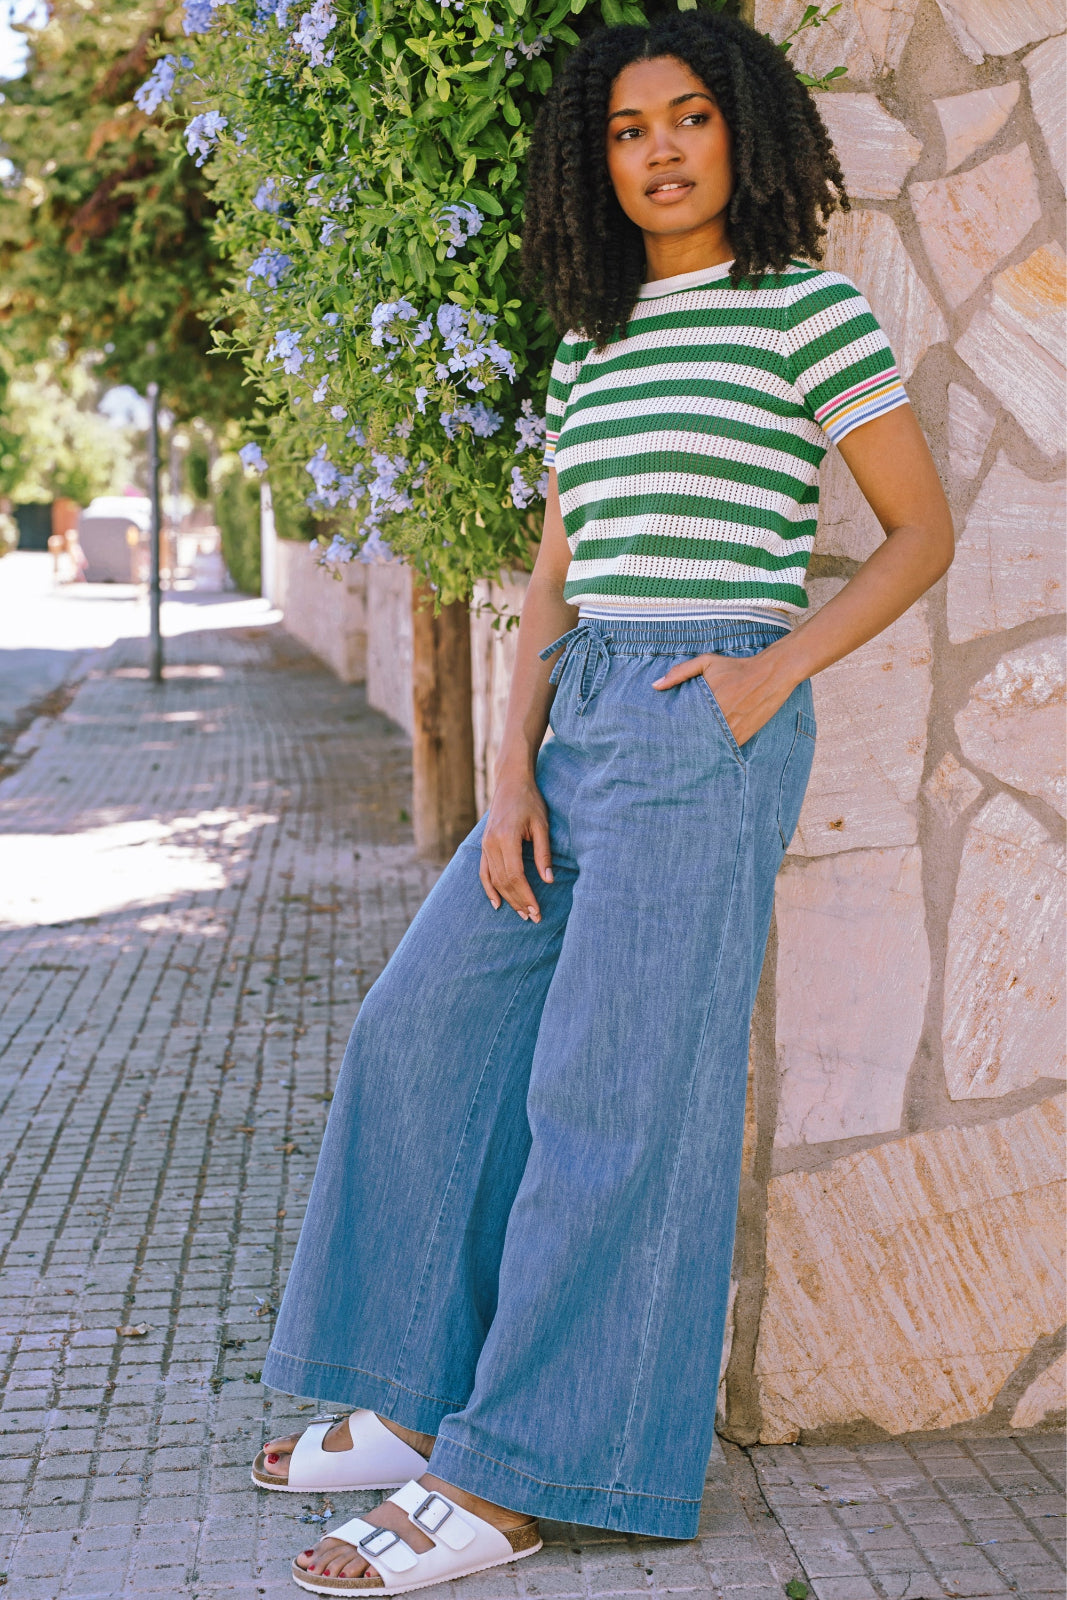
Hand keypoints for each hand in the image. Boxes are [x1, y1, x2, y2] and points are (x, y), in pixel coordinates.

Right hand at [480, 771, 553, 921]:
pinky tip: (497, 904)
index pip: (515, 875)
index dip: (526, 895)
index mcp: (506, 838)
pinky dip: (489, 889)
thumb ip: (544, 853)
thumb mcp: (542, 825)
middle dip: (519, 902)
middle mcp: (491, 844)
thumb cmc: (530, 801)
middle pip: (504, 881)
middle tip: (532, 918)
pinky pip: (483, 872)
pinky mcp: (483, 845)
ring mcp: (485, 845)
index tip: (537, 910)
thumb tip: (549, 880)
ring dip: (507, 899)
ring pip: (494, 880)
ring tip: (521, 914)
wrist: (510, 782)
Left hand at [652, 646, 797, 746]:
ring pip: (708, 746)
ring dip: (698, 747)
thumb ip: (680, 672)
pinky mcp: (742, 737)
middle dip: (683, 741)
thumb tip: (655, 685)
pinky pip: (724, 748)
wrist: (770, 674)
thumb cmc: (736, 667)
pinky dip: (716, 749)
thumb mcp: (707, 662)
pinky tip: (706, 751)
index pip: (682, 723)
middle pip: (693, 737)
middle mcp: (719, 718)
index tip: (663, 735)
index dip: (672, 730)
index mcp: (706, 702)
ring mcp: (731, 730)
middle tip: (669, 749)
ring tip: (685, 752)